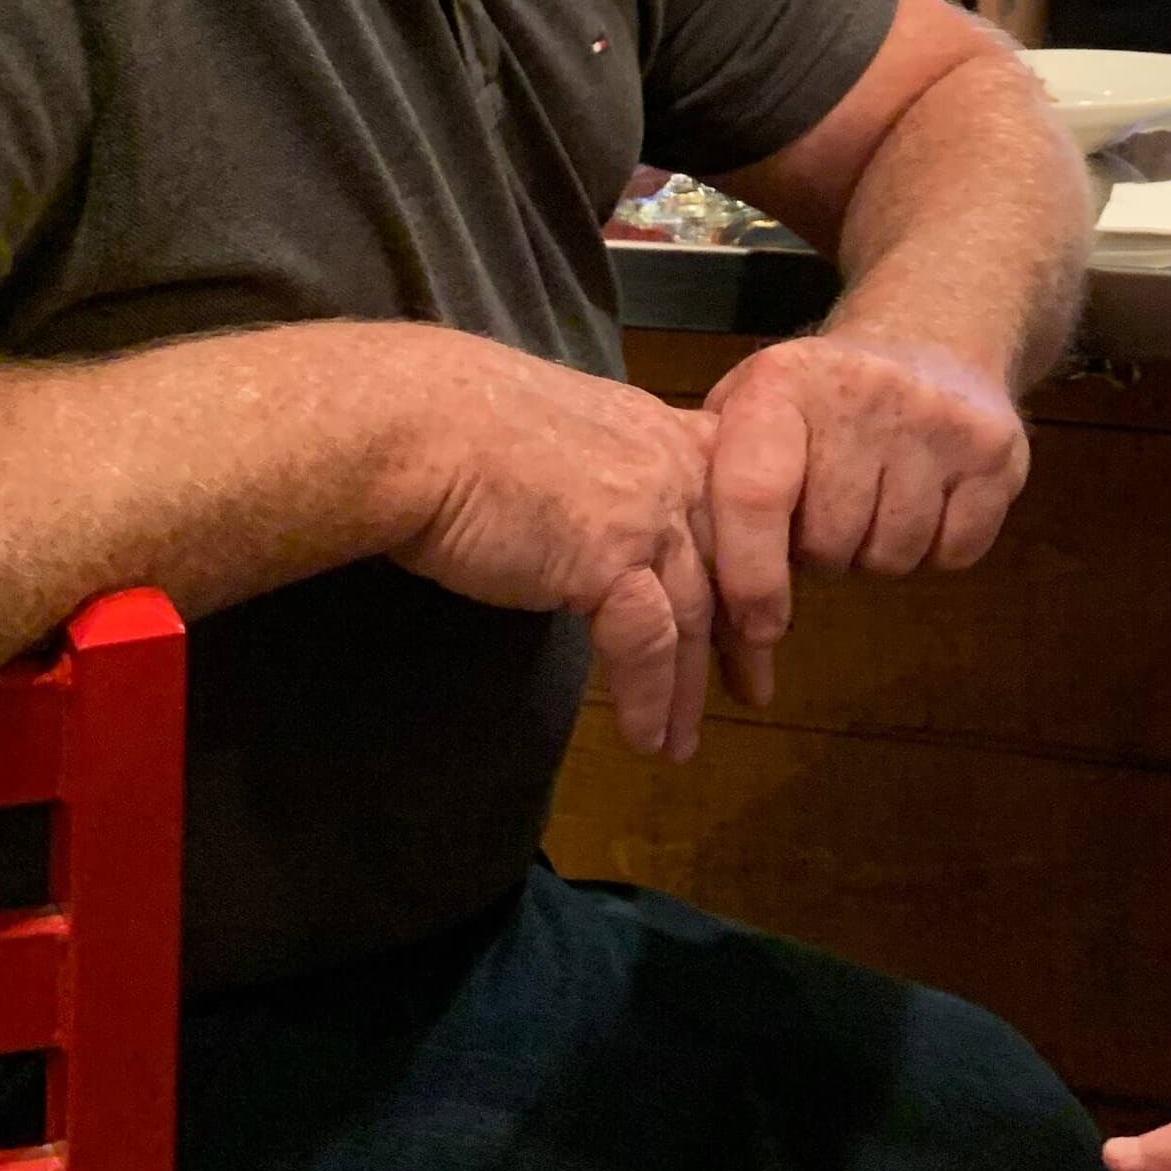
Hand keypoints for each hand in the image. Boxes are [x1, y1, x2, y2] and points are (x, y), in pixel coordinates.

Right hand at [369, 342, 716, 761]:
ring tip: (681, 743)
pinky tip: (642, 736)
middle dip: (740, 633)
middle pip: (728, 564)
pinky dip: (647, 698)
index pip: (730, 501)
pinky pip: (647, 645)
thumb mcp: (555, 434)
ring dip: (687, 688)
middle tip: (753, 684)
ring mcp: (646, 513)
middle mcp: (667, 466)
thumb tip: (592, 513)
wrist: (416, 428)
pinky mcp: (611, 560)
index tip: (753, 607)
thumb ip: (594, 468)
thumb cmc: (457, 426)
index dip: (747, 559)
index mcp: (656, 429)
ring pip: (692, 614)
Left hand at [699, 334, 1028, 705]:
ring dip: (877, 552)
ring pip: (892, 556)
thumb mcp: (751, 410)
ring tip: (875, 499)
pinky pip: (954, 553)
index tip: (759, 625)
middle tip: (828, 512)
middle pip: (828, 545)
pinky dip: (935, 549)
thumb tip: (691, 593)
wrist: (933, 336)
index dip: (751, 576)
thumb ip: (716, 485)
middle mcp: (862, 392)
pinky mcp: (995, 451)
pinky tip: (925, 499)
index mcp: (782, 385)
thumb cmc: (818, 400)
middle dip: (821, 553)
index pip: (756, 496)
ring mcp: (937, 419)